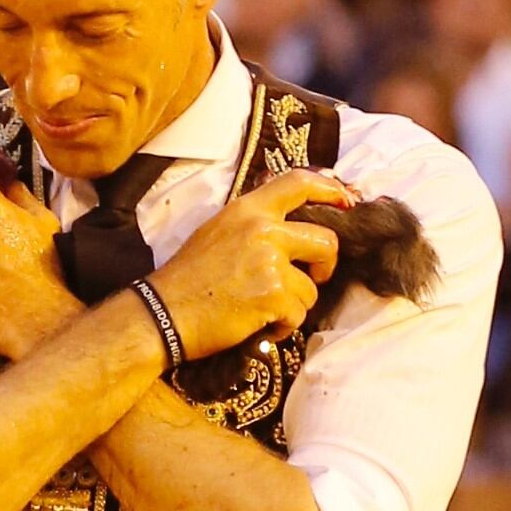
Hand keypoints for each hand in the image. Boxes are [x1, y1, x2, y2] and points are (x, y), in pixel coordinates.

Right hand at [150, 171, 346, 356]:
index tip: (347, 203)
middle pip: (326, 241)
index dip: (331, 191)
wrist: (164, 312)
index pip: (300, 183)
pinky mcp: (273, 295)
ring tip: (266, 310)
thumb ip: (252, 223)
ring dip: (295, 304)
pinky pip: (298, 314)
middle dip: (325, 266)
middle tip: (311, 278)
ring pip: (312, 287)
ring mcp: (270, 262)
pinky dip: (282, 326)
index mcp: (248, 209)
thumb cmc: (187, 277)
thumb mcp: (217, 232)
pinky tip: (259, 325)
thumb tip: (287, 226)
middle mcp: (263, 230)